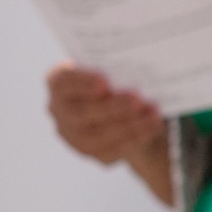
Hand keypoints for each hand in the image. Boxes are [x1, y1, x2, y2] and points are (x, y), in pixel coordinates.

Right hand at [46, 65, 162, 162]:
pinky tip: (152, 127)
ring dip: (127, 126)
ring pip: (95, 136)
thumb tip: (139, 60)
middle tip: (137, 99)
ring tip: (152, 114)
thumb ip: (117, 65)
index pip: (64, 82)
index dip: (82, 83)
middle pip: (81, 113)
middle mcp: (59, 110)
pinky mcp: (91, 152)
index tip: (105, 82)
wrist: (125, 104)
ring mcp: (72, 135)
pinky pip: (110, 150)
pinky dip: (134, 139)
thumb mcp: (114, 66)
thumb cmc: (116, 76)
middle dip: (111, 107)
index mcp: (59, 82)